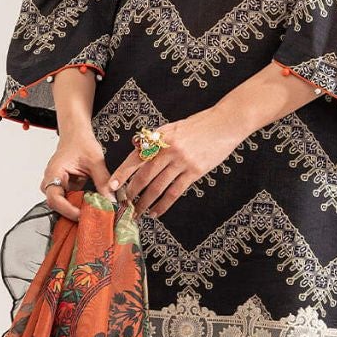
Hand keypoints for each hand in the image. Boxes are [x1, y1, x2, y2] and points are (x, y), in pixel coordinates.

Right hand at [40, 126, 113, 222]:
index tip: (83, 215)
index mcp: (54, 173)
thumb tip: (111, 200)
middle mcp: (51, 181)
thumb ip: (103, 181)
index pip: (55, 199)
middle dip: (74, 212)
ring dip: (78, 209)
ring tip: (94, 211)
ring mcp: (56, 186)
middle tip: (92, 217)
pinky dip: (81, 204)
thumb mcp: (95, 161)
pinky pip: (70, 201)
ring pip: (64, 205)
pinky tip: (92, 206)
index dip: (68, 210)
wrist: (77, 135)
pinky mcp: (64, 188)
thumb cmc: (81, 142)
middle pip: (58, 205)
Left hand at [110, 108, 243, 216]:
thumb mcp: (172, 127)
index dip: (122, 174)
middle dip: (131, 193)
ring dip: (145, 203)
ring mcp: (181, 162)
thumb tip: (137, 150)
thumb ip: (155, 139)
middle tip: (123, 205)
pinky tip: (156, 212)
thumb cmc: (199, 125)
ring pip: (157, 187)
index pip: (135, 158)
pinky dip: (163, 205)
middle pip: (144, 176)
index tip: (112, 186)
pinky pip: (175, 192)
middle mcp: (168, 150)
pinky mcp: (194, 172)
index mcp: (160, 138)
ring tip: (137, 213)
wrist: (225, 123)